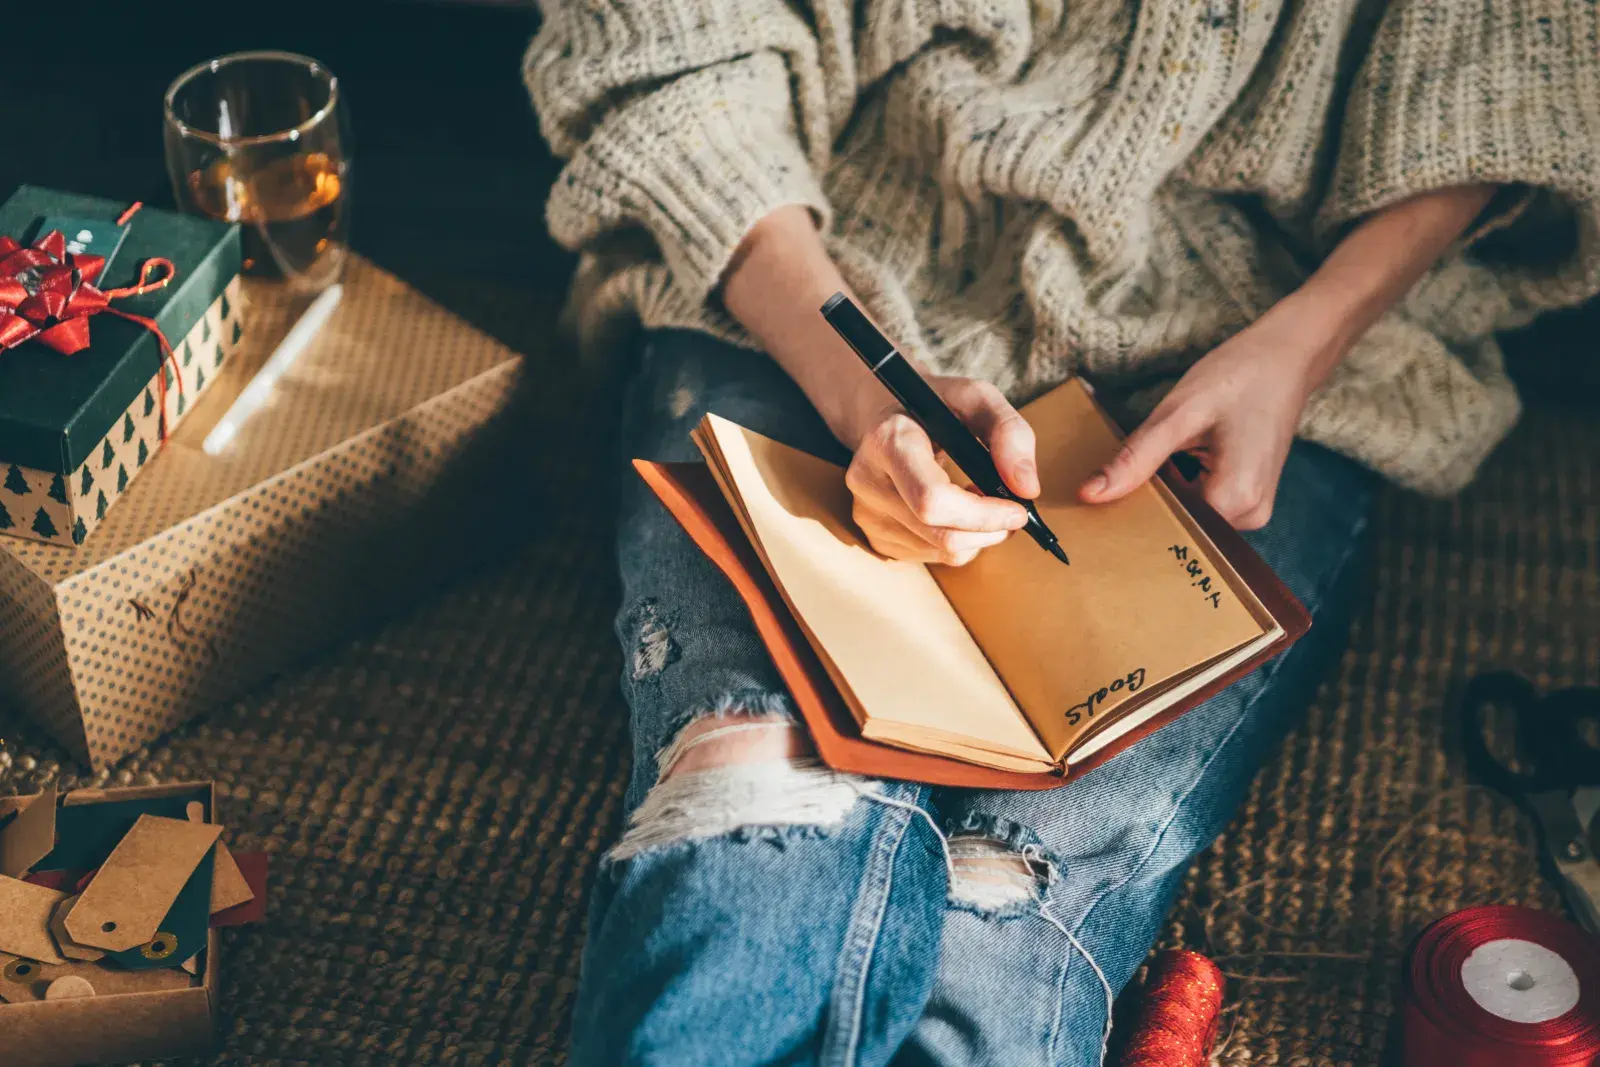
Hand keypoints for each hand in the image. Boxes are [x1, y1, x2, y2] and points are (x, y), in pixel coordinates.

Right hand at [842, 377, 1039, 564]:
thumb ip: (1010, 433)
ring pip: (940, 552)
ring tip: (980, 501)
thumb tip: (1027, 488)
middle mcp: (869, 481)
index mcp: (888, 441)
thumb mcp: (977, 398)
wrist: (888, 416)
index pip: (933, 499)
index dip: (983, 514)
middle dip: (989, 530)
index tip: (1017, 510)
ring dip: (976, 536)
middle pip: (941, 534)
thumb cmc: (936, 406)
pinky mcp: (873, 537)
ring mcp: (866, 514)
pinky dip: (957, 541)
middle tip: (1011, 512)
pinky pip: (931, 557)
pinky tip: (956, 513)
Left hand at [1078, 311, 1329, 528]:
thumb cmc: (1239, 377)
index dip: (1136, 509)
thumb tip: (1090, 494)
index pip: (1167, 527)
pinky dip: (1184, 483)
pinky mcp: (1249, 498)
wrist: (1286, 357)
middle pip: (1180, 524)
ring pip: (1189, 514)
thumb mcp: (1178, 414)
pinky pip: (1203, 503)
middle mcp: (1250, 516)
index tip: (1107, 496)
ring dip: (1169, 489)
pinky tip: (1184, 455)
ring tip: (1173, 451)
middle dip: (1153, 498)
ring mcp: (1253, 510)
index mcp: (1236, 500)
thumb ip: (1135, 459)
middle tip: (1144, 461)